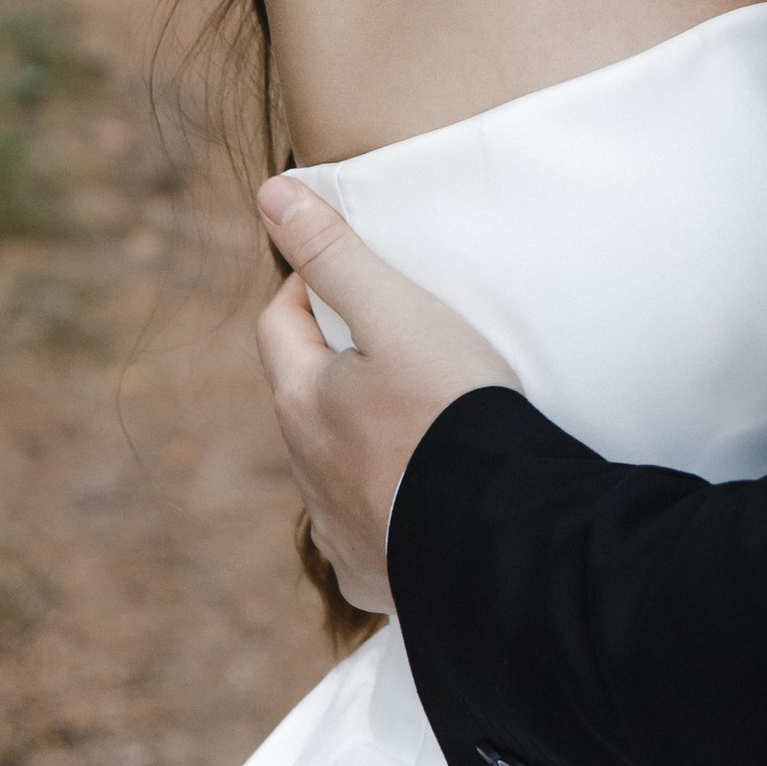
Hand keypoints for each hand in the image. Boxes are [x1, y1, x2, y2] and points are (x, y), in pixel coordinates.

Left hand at [255, 176, 519, 616]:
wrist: (496, 532)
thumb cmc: (449, 411)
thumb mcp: (397, 313)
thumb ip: (335, 253)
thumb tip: (270, 193)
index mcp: (302, 401)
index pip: (279, 323)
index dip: (309, 284)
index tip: (354, 270)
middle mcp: (306, 470)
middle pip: (305, 395)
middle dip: (337, 361)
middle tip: (397, 338)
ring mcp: (337, 528)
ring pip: (333, 465)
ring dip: (358, 436)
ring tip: (417, 416)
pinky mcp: (375, 571)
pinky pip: (367, 528)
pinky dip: (385, 503)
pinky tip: (422, 495)